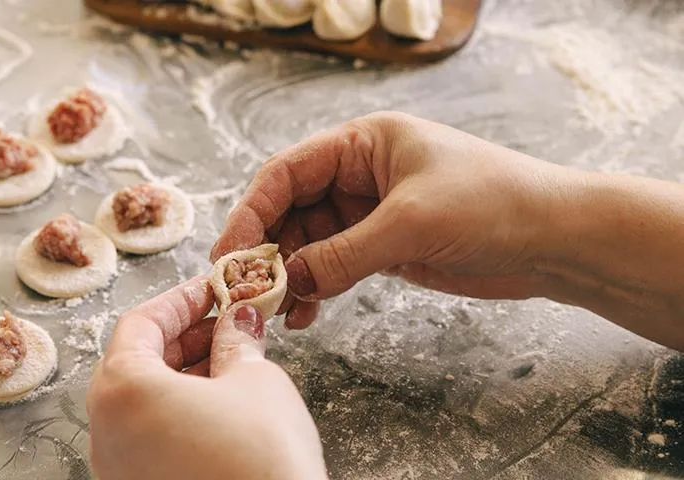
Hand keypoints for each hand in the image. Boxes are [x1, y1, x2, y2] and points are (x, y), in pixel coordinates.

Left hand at [86, 276, 326, 479]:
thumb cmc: (260, 463)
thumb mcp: (256, 382)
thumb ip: (239, 342)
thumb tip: (239, 321)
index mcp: (123, 390)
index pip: (141, 323)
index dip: (181, 301)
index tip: (212, 290)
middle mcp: (106, 430)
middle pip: (136, 361)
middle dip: (184, 336)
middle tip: (227, 322)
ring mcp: (118, 467)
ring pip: (143, 400)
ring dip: (184, 372)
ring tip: (232, 358)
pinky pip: (150, 434)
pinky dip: (179, 409)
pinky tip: (222, 403)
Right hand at [211, 112, 575, 327]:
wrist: (555, 239)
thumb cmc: (493, 204)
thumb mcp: (410, 223)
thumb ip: (343, 253)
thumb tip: (289, 282)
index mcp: (362, 144)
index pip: (287, 173)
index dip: (252, 211)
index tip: (229, 252)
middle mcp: (360, 174)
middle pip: (292, 210)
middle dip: (268, 250)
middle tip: (246, 290)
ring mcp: (371, 213)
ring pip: (310, 243)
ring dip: (292, 276)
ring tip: (279, 311)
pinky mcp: (385, 248)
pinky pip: (334, 266)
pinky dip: (317, 289)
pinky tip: (307, 314)